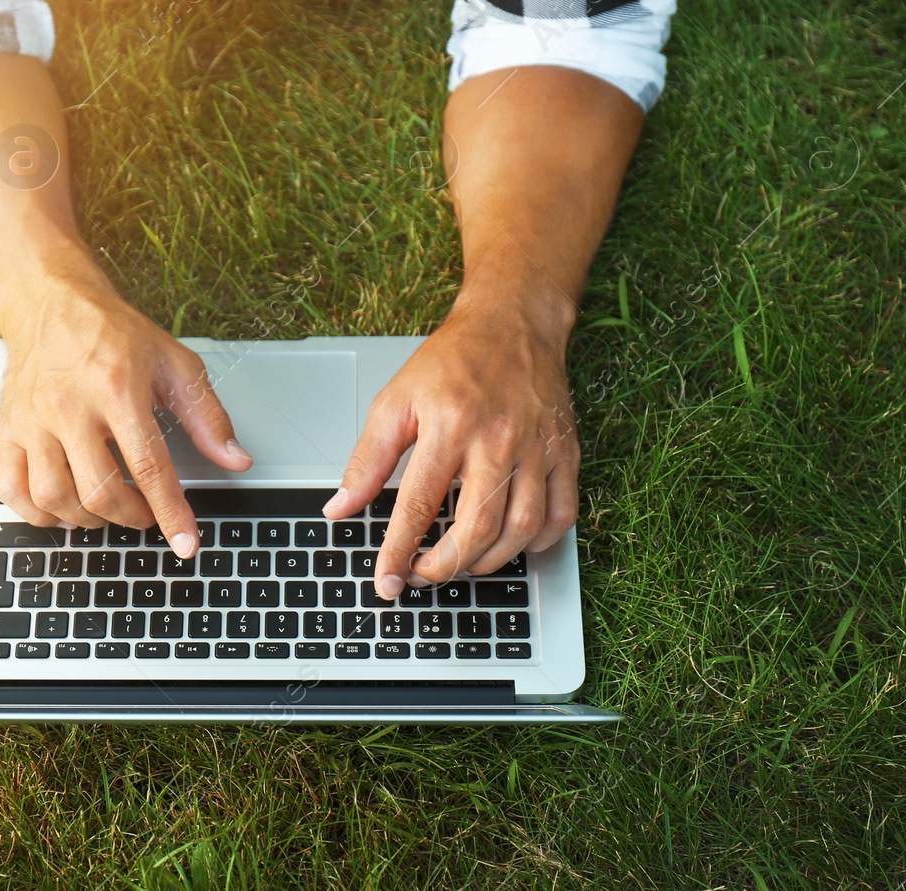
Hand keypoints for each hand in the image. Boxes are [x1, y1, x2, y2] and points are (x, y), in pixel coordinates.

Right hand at [0, 276, 251, 556]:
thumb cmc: (112, 333)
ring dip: (88, 519)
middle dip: (132, 517)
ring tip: (108, 510)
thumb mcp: (174, 363)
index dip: (170, 511)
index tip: (185, 542)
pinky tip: (62, 509)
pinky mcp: (8, 429)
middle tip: (146, 514)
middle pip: (99, 490)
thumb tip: (234, 458)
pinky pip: (11, 489)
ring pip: (54, 497)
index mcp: (117, 388)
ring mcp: (33, 421)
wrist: (51, 304)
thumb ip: (207, 416)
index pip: (148, 466)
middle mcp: (69, 407)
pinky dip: (38, 514)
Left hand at [322, 306, 579, 597]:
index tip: (387, 581)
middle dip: (446, 566)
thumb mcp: (395, 400)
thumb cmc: (453, 361)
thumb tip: (339, 506)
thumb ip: (367, 459)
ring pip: (522, 528)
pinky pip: (561, 513)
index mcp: (450, 426)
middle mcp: (498, 440)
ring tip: (460, 564)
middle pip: (478, 528)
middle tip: (421, 575)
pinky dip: (539, 542)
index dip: (400, 551)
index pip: (419, 505)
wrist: (512, 323)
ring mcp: (538, 448)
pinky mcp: (566, 452)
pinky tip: (512, 545)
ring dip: (488, 561)